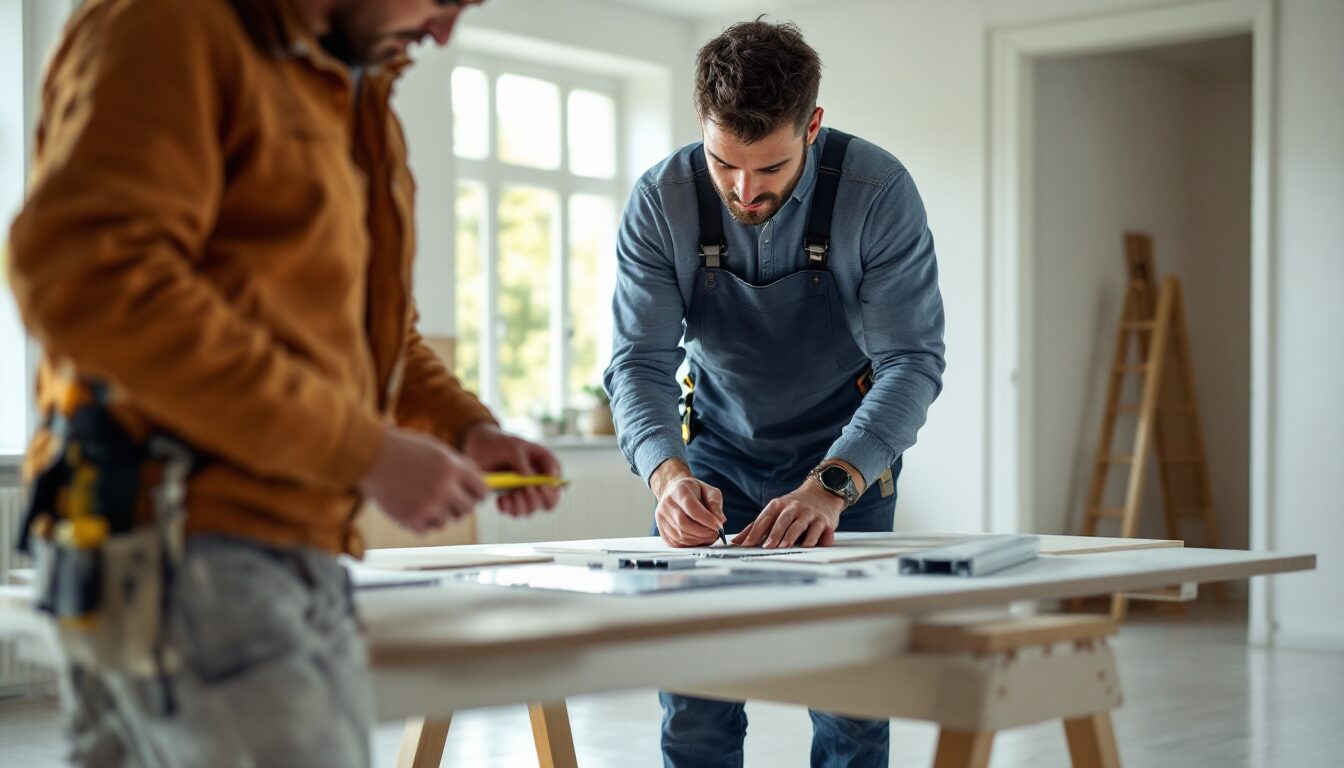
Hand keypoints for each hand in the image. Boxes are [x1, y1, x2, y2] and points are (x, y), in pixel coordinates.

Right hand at [358, 426, 487, 533]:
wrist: (370, 456)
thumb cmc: (405, 450)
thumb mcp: (437, 450)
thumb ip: (459, 467)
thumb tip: (481, 485)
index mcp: (452, 468)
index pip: (482, 490)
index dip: (478, 492)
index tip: (473, 493)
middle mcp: (443, 488)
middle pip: (467, 509)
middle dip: (461, 504)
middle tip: (450, 498)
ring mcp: (426, 506)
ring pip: (447, 521)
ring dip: (440, 513)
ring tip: (426, 498)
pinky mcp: (410, 518)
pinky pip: (427, 529)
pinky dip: (423, 521)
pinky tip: (414, 505)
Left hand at [460, 422, 562, 516]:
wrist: (479, 446)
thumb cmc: (500, 443)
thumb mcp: (513, 448)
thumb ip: (523, 464)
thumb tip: (531, 483)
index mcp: (545, 465)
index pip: (557, 484)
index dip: (551, 490)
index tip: (538, 488)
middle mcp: (538, 480)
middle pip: (547, 502)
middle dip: (534, 500)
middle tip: (520, 492)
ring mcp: (524, 491)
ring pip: (531, 510)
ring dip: (520, 505)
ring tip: (508, 495)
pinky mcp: (511, 498)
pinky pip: (514, 512)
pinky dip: (508, 508)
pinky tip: (500, 499)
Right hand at [650, 460, 725, 547]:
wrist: (673, 490)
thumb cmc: (693, 490)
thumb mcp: (708, 490)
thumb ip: (715, 503)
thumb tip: (720, 520)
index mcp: (679, 491)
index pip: (692, 508)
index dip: (706, 520)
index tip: (719, 526)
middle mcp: (667, 504)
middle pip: (684, 524)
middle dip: (703, 532)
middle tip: (716, 534)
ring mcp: (661, 517)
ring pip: (679, 535)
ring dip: (698, 540)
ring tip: (709, 537)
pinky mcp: (661, 529)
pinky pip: (675, 542)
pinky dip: (689, 544)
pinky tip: (699, 540)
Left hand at [732, 481, 844, 548]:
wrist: (822, 492)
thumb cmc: (793, 508)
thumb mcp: (775, 512)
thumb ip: (755, 527)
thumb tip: (735, 542)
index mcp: (778, 505)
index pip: (764, 519)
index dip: (755, 532)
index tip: (746, 544)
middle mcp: (793, 507)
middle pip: (782, 521)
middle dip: (774, 534)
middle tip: (767, 547)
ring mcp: (809, 513)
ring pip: (799, 525)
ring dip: (791, 536)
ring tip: (785, 546)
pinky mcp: (824, 521)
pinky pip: (818, 530)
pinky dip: (814, 539)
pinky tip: (808, 547)